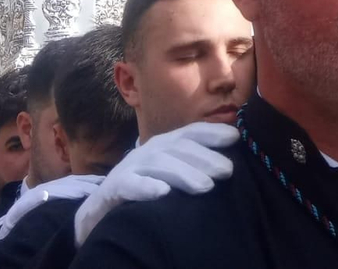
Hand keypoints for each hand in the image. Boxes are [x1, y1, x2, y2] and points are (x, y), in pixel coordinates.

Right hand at [73, 122, 239, 245]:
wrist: (102, 206)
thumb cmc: (145, 186)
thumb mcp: (170, 171)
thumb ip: (193, 164)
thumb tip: (229, 162)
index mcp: (164, 144)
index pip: (190, 133)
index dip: (212, 132)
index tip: (236, 138)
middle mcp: (149, 150)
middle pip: (178, 149)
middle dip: (205, 158)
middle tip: (228, 171)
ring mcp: (130, 167)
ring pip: (158, 165)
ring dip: (183, 174)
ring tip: (206, 187)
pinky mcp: (114, 187)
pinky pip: (129, 185)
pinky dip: (146, 187)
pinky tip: (163, 193)